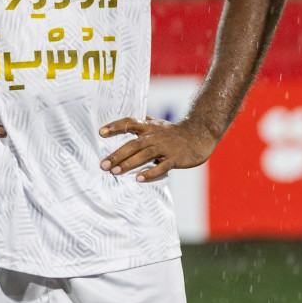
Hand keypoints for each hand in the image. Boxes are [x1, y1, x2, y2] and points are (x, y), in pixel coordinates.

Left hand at [98, 117, 214, 181]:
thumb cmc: (175, 132)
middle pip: (134, 144)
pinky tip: (138, 179)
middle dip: (117, 154)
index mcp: (150, 127)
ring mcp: (166, 147)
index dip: (115, 126)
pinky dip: (150, 173)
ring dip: (129, 164)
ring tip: (115, 172)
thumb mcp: (158, 124)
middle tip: (103, 165)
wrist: (200, 135)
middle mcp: (156, 136)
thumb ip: (142, 124)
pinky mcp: (175, 158)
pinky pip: (161, 166)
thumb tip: (124, 123)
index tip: (100, 132)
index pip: (130, 123)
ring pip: (145, 155)